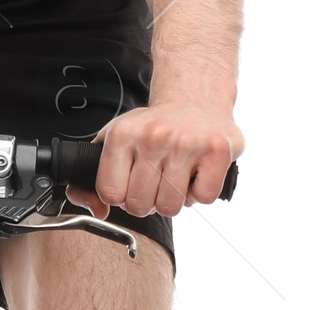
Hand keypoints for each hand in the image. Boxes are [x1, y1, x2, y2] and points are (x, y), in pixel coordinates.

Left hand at [80, 100, 243, 219]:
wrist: (195, 98)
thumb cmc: (154, 127)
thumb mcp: (115, 140)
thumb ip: (92, 177)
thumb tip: (98, 211)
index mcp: (122, 134)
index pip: (110, 194)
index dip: (122, 197)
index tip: (131, 183)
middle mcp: (153, 136)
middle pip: (140, 205)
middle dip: (148, 201)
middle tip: (157, 180)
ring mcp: (186, 142)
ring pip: (171, 207)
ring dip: (175, 199)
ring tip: (177, 176)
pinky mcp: (217, 149)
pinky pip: (203, 198)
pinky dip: (201, 192)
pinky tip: (197, 172)